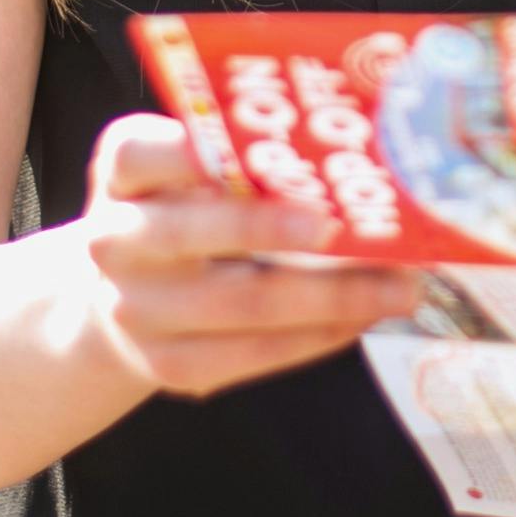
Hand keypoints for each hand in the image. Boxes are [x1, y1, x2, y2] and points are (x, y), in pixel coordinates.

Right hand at [77, 115, 424, 398]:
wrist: (119, 297)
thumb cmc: (184, 211)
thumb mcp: (187, 169)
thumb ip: (241, 153)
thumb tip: (354, 149)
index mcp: (123, 173)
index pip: (142, 152)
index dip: (196, 152)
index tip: (267, 151)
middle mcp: (115, 241)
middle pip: (193, 233)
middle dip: (275, 229)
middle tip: (348, 226)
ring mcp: (137, 311)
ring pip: (242, 305)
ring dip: (332, 297)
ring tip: (400, 287)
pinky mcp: (170, 366)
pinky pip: (255, 354)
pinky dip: (318, 336)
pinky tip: (364, 318)